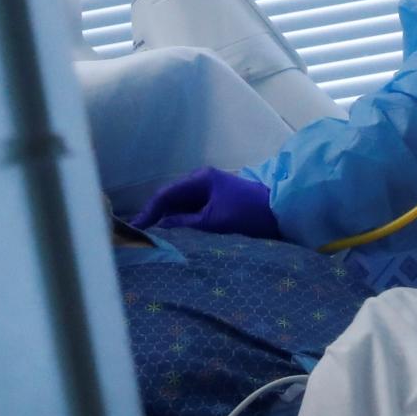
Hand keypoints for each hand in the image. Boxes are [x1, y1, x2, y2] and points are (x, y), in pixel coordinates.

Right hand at [130, 167, 279, 238]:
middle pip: (171, 198)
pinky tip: (173, 234)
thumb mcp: (213, 221)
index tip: (136, 228)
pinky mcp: (216, 201)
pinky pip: (192, 209)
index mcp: (201, 179)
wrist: (280, 212)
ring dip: (168, 219)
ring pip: (181, 205)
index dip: (149, 211)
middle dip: (156, 215)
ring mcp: (210, 190)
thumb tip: (160, 226)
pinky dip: (182, 220)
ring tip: (151, 236)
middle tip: (139, 234)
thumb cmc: (247, 214)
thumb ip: (184, 222)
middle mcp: (203, 180)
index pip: (166, 194)